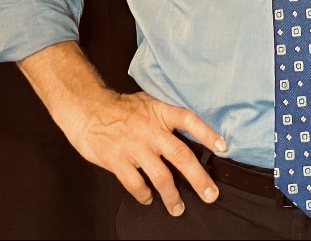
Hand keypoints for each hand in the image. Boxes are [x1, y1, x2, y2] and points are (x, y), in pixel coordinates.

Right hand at [65, 89, 225, 215]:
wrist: (88, 110)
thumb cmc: (121, 108)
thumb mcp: (149, 102)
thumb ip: (167, 116)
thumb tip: (192, 131)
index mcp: (160, 112)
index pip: (189, 120)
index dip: (206, 133)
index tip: (223, 146)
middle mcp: (150, 129)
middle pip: (180, 155)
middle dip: (198, 178)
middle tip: (210, 194)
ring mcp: (134, 146)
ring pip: (160, 176)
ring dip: (172, 195)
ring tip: (178, 208)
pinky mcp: (117, 160)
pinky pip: (135, 184)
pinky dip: (144, 195)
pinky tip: (148, 199)